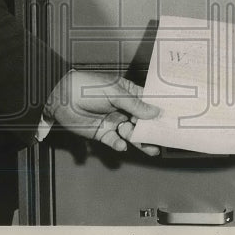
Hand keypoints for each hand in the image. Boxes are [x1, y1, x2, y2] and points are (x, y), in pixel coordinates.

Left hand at [45, 70, 159, 155]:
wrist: (61, 97)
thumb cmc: (87, 86)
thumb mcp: (114, 92)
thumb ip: (134, 105)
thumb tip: (155, 112)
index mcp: (128, 93)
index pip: (148, 103)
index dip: (159, 111)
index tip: (172, 120)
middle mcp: (123, 108)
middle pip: (142, 122)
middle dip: (152, 131)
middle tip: (163, 139)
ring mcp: (114, 121)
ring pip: (132, 134)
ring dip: (140, 141)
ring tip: (149, 148)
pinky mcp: (103, 133)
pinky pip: (115, 141)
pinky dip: (120, 144)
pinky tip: (122, 143)